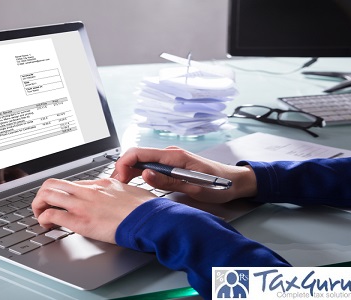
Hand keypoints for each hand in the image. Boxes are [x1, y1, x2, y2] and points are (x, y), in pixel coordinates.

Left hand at [32, 178, 155, 243]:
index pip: (72, 183)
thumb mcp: (130, 192)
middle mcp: (88, 190)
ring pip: (47, 194)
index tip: (59, 201)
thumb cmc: (146, 209)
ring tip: (40, 216)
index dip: (61, 193)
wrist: (150, 219)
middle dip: (42, 195)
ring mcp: (83, 204)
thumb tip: (118, 197)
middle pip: (53, 183)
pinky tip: (46, 226)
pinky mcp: (80, 220)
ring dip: (39, 206)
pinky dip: (44, 219)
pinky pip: (52, 214)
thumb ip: (118, 192)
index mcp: (101, 183)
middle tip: (43, 206)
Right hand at [111, 146, 256, 203]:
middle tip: (116, 186)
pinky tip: (133, 183)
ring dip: (128, 171)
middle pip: (137, 156)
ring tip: (121, 186)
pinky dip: (137, 173)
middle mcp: (169, 154)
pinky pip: (149, 166)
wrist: (235, 182)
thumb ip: (168, 181)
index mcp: (174, 156)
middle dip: (122, 169)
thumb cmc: (219, 184)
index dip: (124, 164)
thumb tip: (145, 175)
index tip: (119, 179)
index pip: (139, 153)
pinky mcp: (170, 165)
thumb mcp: (194, 187)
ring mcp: (169, 159)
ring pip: (141, 161)